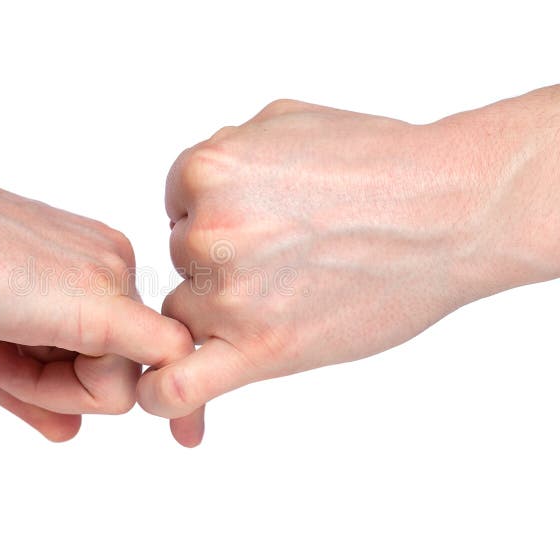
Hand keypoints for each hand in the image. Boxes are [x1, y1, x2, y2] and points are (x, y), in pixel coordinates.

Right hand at [0, 135, 203, 441]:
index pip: (110, 357)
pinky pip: (123, 386)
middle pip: (118, 376)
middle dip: (52, 390)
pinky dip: (63, 394)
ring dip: (45, 391)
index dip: (62, 383)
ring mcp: (113, 276)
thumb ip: (34, 386)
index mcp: (96, 267)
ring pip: (117, 389)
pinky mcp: (100, 300)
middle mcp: (115, 266)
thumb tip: (69, 433)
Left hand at [138, 95, 559, 420]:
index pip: (176, 207)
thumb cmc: (380, 163)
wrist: (451, 213)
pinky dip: (164, 394)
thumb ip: (226, 149)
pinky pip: (181, 386)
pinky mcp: (261, 350)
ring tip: (290, 291)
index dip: (215, 215)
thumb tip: (196, 188)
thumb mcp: (287, 120)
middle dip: (222, 260)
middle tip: (289, 255)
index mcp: (208, 172)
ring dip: (221, 308)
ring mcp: (231, 295)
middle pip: (184, 260)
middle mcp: (208, 233)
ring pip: (187, 311)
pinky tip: (162, 392)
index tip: (262, 221)